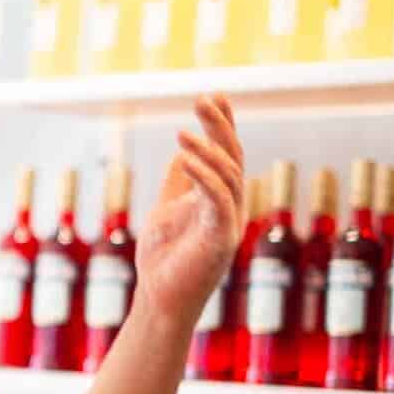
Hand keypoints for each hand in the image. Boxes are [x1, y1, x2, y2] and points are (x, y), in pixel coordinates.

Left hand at [134, 95, 246, 322]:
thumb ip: (178, 182)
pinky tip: (184, 156)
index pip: (227, 153)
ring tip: (183, 132)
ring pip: (229, 175)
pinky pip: (218, 200)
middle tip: (202, 99)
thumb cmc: (165, 258)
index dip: (223, 124)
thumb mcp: (167, 208)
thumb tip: (182, 151)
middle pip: (233, 157)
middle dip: (220, 126)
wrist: (161, 297)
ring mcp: (229, 222)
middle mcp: (230, 206)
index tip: (214, 95)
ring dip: (208, 150)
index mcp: (220, 197)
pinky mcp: (220, 239)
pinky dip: (204, 176)